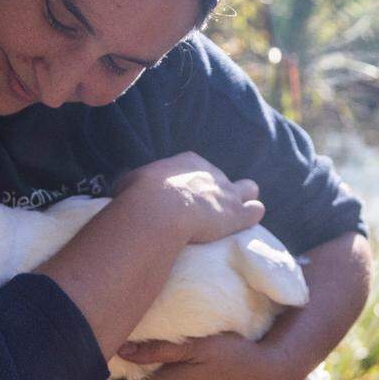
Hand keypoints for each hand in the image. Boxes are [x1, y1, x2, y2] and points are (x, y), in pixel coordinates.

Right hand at [114, 151, 264, 243]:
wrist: (160, 209)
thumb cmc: (141, 194)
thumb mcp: (132, 181)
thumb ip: (136, 183)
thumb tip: (124, 189)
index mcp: (188, 162)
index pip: (197, 168)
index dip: (194, 182)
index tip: (187, 195)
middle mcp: (211, 173)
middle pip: (222, 178)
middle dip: (220, 190)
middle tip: (211, 206)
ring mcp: (227, 193)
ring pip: (247, 189)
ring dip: (244, 199)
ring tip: (241, 210)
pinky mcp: (236, 214)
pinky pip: (254, 210)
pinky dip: (253, 214)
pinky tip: (252, 218)